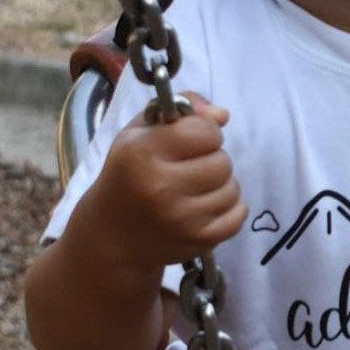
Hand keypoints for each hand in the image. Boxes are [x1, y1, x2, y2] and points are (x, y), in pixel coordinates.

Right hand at [91, 92, 246, 273]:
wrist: (111, 236)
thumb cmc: (128, 175)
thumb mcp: (140, 132)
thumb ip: (182, 109)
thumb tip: (222, 115)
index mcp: (142, 154)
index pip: (205, 131)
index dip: (203, 132)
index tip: (188, 141)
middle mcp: (161, 187)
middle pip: (223, 161)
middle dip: (211, 160)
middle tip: (188, 169)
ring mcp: (182, 219)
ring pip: (233, 188)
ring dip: (219, 186)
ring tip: (193, 190)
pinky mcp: (200, 241)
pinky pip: (238, 214)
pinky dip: (228, 209)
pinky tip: (204, 208)